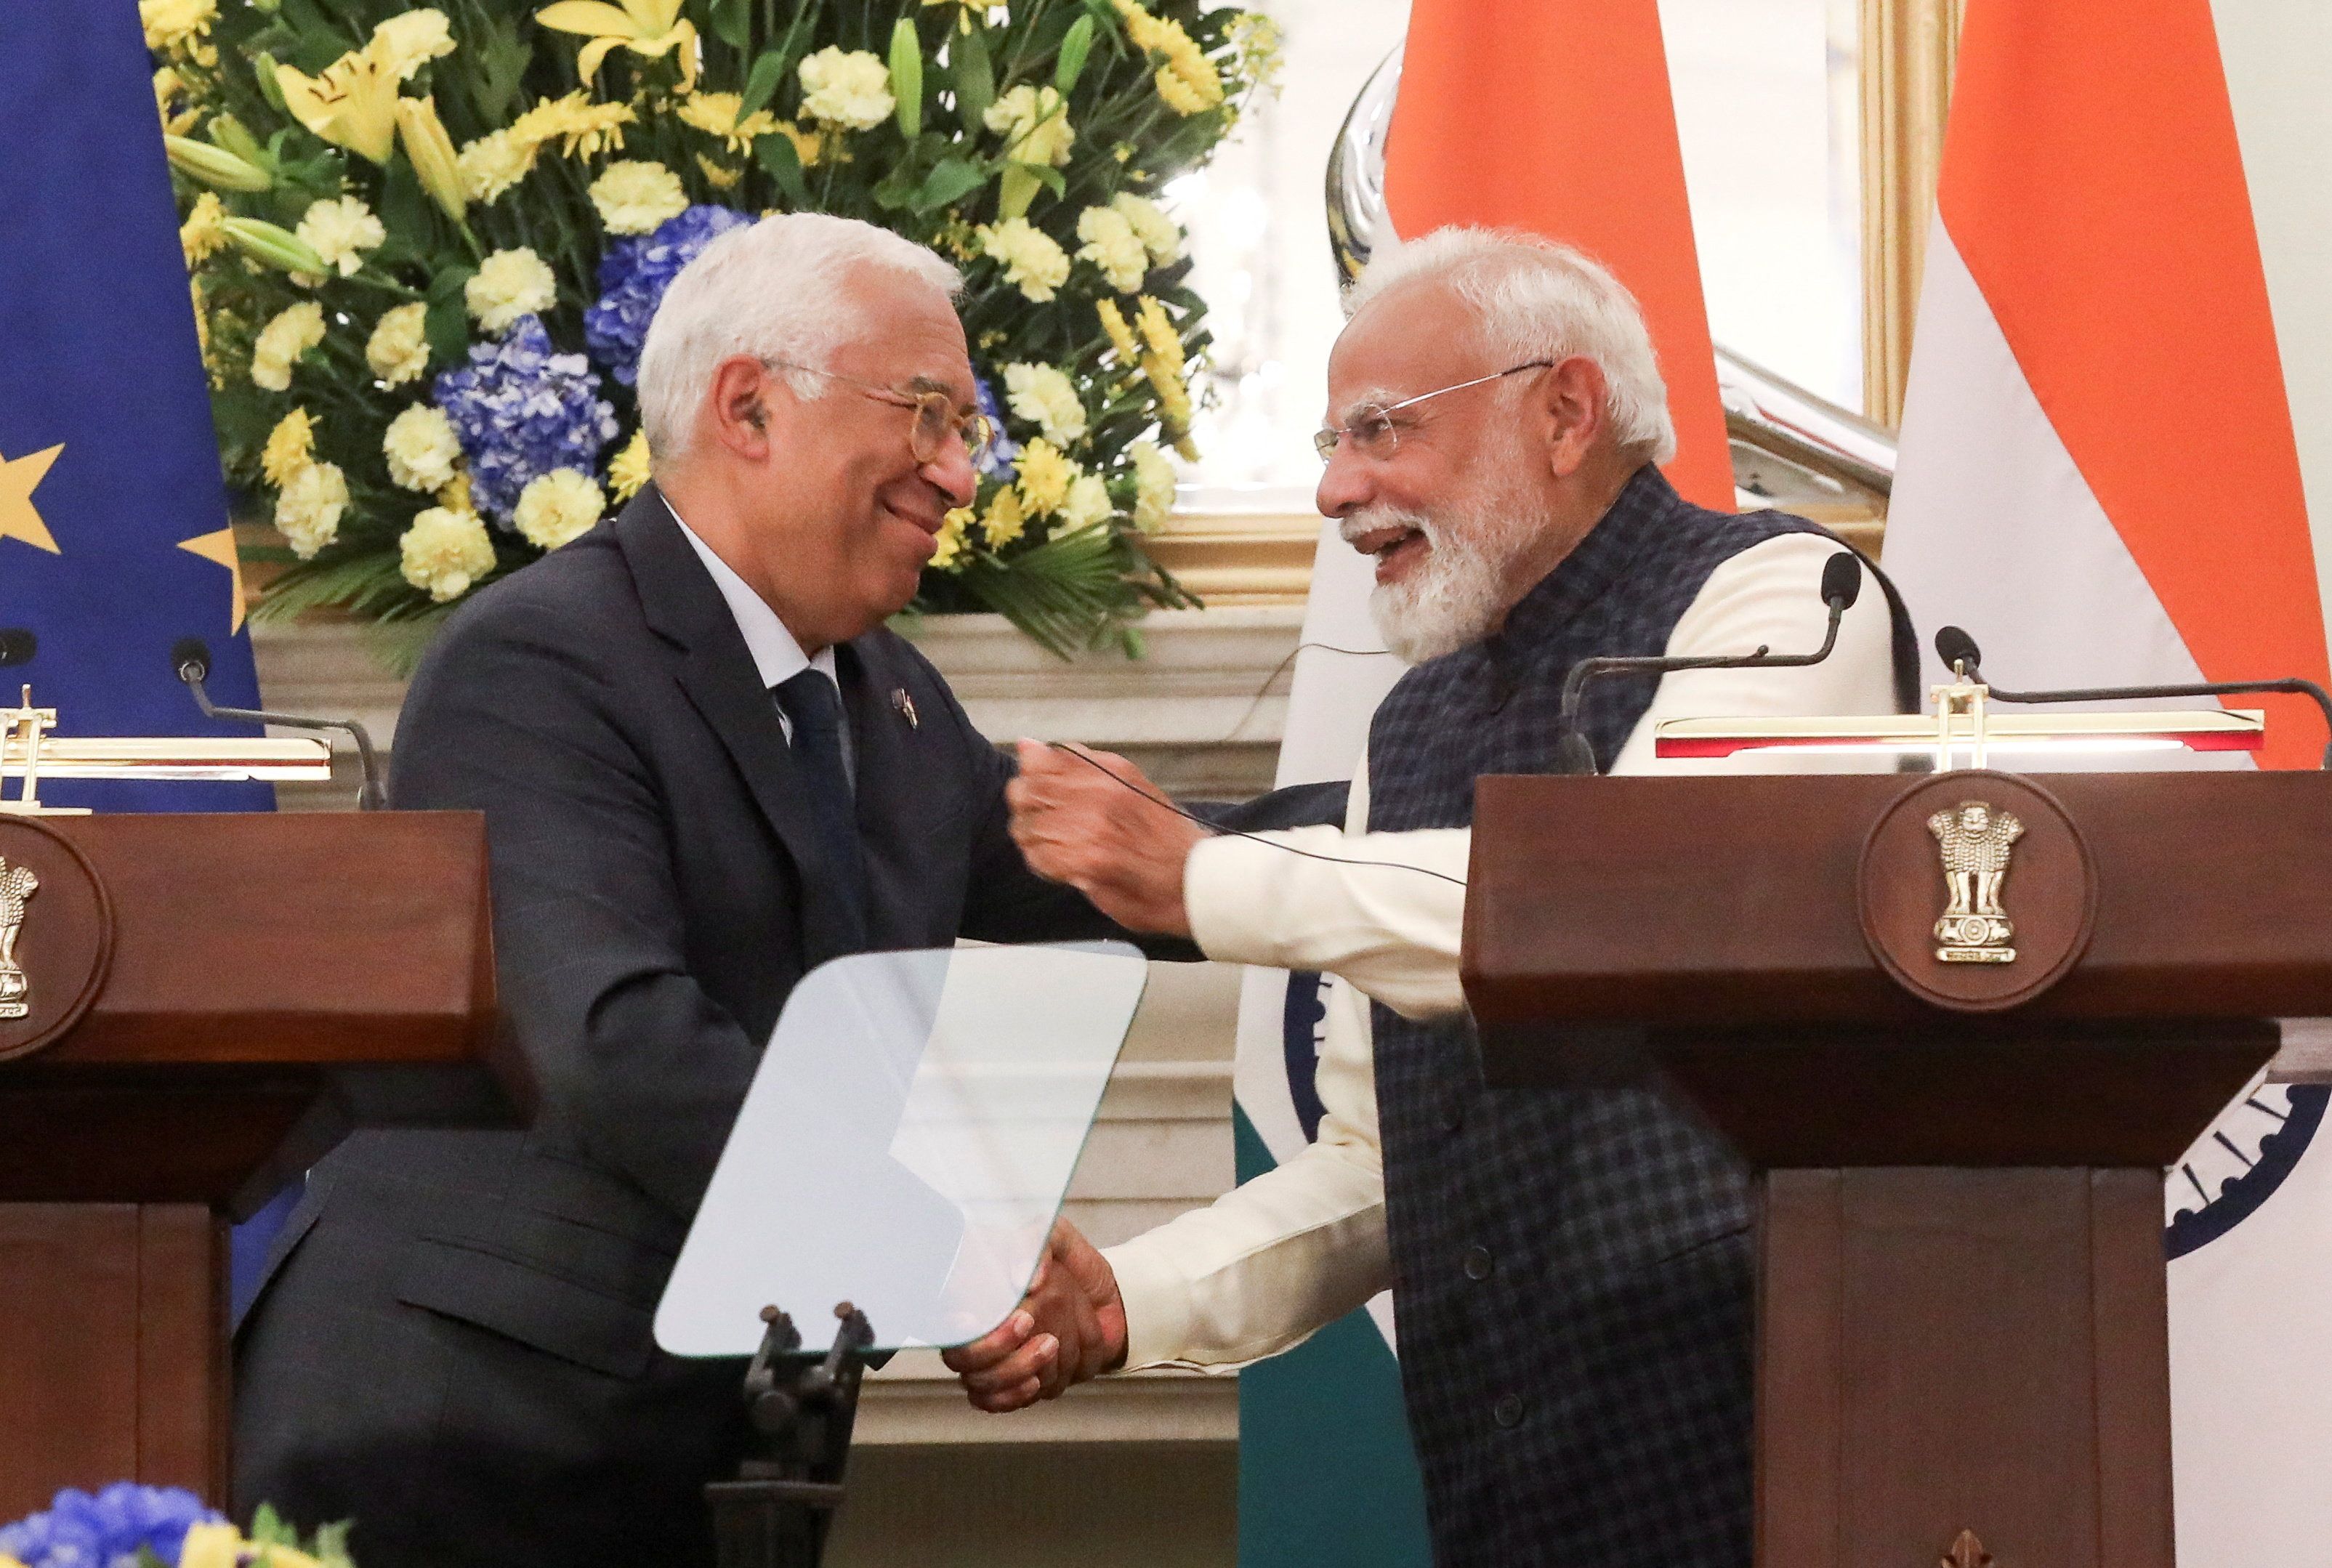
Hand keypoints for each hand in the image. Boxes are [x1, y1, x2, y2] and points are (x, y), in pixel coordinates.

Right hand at [943, 1218, 1126, 1412]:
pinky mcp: (1009, 1382)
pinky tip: (1037, 1381)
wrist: (1106, 1298)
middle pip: (960, 1358)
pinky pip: (997, 1403)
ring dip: (1017, 1368)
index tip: (975, 1317)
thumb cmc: (1070, 1263)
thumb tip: (1026, 1279)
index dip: (954, 1323)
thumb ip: (1038, 1243)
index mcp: (973, 1289)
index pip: (942, 1315)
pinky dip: (1016, 1396)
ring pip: (982, 1384)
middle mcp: (973, 1328)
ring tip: (1053, 1344)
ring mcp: (989, 1359)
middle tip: (1030, 1321)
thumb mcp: (1056, 1237)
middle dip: (995, 1346)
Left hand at [1007, 740, 1206, 937]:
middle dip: (1028, 812)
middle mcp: (1101, 791)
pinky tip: (1066, 869)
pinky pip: (1039, 857)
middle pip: (1027, 792)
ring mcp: (1094, 826)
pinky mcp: (1088, 861)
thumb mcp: (1126, 786)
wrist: (1192, 882)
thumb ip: (1076, 764)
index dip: (1032, 783)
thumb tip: (1026, 744)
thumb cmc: (1160, 838)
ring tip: (1062, 851)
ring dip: (1036, 842)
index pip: (1040, 761)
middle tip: (1050, 829)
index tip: (1045, 800)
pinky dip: (1045, 866)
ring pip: (1026, 827)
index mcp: (1110, 769)